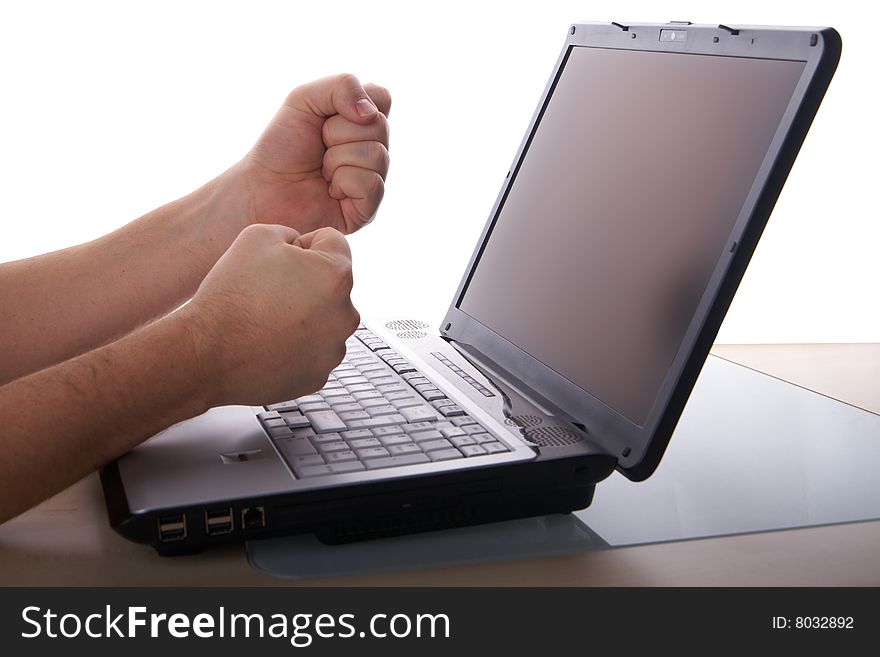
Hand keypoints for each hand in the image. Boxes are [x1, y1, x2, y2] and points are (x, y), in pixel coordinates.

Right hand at [179, 224, 359, 405]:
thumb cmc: (231, 296)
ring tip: (266, 320)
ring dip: (304, 315)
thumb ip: (291, 234)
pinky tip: (268, 343)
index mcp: (337, 275)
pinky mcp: (319, 375)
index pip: (332, 242)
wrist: (206, 354)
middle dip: (306, 282)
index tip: (278, 262)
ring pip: (324, 319)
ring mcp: (334, 349)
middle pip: (332, 284)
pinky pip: (313, 350)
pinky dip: (295, 346)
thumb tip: (300, 246)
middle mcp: (345, 315)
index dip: (303, 244)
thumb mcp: (257, 236)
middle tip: (268, 292)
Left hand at [236, 74, 390, 234]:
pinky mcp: (368, 208)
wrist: (261, 189)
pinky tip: (330, 190)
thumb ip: (341, 86)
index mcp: (362, 122)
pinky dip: (343, 182)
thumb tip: (370, 113)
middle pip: (379, 125)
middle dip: (337, 132)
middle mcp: (373, 149)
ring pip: (376, 154)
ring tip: (322, 171)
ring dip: (337, 159)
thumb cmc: (282, 146)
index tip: (327, 116)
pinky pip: (371, 183)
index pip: (381, 98)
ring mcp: (373, 178)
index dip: (354, 102)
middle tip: (319, 146)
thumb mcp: (304, 99)